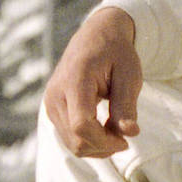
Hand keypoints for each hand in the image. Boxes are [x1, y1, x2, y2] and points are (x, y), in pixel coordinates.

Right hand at [44, 7, 142, 157]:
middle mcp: (56, 94)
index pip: (81, 125)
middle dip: (103, 147)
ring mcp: (50, 103)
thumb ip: (126, 105)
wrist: (97, 35)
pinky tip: (105, 129)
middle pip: (75, 139)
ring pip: (71, 143)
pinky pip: (68, 137)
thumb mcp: (129, 75)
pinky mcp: (52, 109)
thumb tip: (130, 133)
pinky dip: (88, 141)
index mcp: (74, 80)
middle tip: (125, 136)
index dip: (104, 141)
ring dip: (96, 146)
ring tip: (116, 130)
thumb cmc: (116, 53)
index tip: (126, 141)